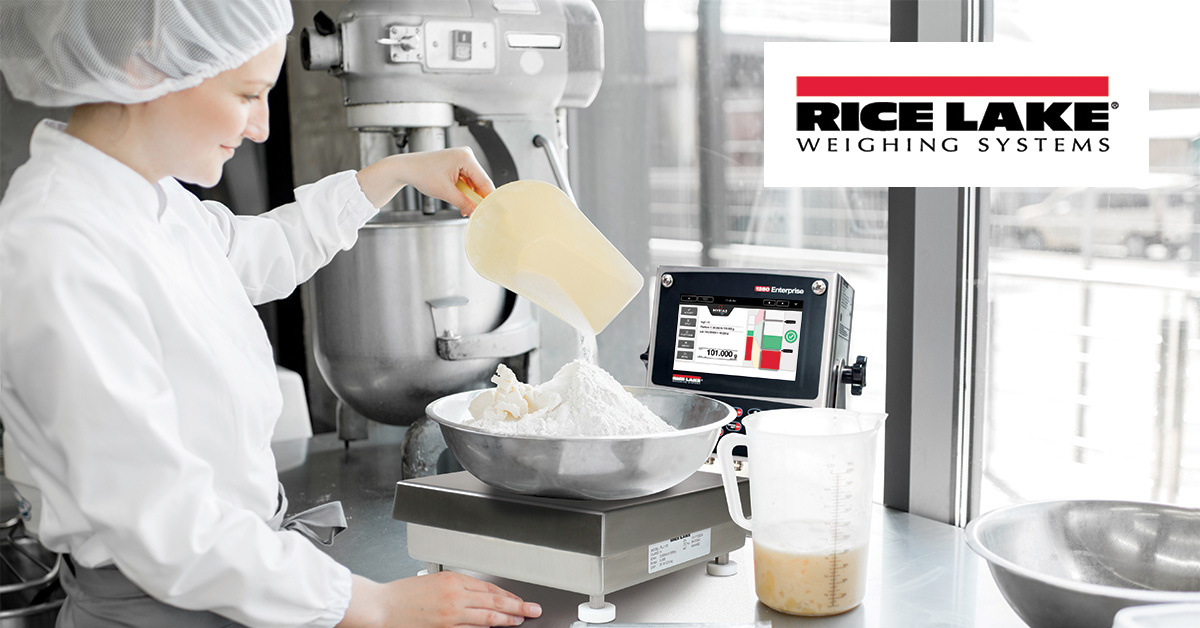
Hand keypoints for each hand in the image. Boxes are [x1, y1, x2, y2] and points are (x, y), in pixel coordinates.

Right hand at [337, 572, 541, 627]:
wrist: (381, 607)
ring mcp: (451, 615)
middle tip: (533, 610)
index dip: (507, 594)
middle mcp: (454, 597)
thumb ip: (457, 587)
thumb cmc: (402, 594)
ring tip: (519, 621)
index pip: (489, 587)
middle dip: (517, 606)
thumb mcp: (433, 581)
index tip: (519, 599)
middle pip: (494, 601)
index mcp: (452, 580)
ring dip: (506, 619)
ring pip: (487, 617)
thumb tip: (479, 596)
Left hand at [356, 147, 495, 215]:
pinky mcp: (458, 164)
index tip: (492, 211)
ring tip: (465, 209)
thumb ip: (464, 203)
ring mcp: (462, 159)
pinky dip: (465, 191)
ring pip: (474, 183)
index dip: (488, 198)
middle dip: (477, 198)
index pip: (484, 181)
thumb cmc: (421, 173)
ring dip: (470, 196)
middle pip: (481, 182)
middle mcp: (466, 155)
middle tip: (478, 213)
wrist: (406, 168)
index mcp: (465, 157)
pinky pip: (467, 180)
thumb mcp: (445, 192)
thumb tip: (476, 213)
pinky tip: (461, 200)